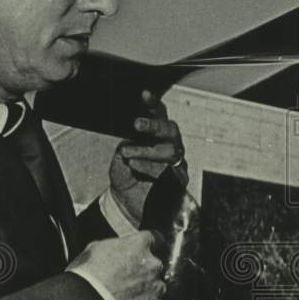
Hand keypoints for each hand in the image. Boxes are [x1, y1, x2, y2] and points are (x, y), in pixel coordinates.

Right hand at [68, 231, 165, 299]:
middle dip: (144, 270)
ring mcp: (156, 286)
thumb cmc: (88, 276)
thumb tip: (116, 248)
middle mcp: (153, 264)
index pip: (155, 238)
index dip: (149, 245)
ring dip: (146, 289)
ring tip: (126, 296)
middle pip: (155, 265)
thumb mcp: (95, 249)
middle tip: (126, 277)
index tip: (144, 249)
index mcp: (139, 245)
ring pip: (156, 286)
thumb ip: (114, 246)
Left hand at [109, 90, 187, 226]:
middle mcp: (169, 145)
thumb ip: (128, 144)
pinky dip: (150, 168)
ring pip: (171, 151)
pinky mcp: (178, 181)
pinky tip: (136, 167)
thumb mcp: (120, 157)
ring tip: (128, 153)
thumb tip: (131, 135)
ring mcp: (176, 163)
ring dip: (148, 150)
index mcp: (156, 134)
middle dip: (155, 125)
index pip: (159, 114)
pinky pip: (169, 172)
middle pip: (171, 130)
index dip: (154, 104)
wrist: (128, 204)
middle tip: (137, 125)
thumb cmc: (126, 176)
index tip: (144, 95)